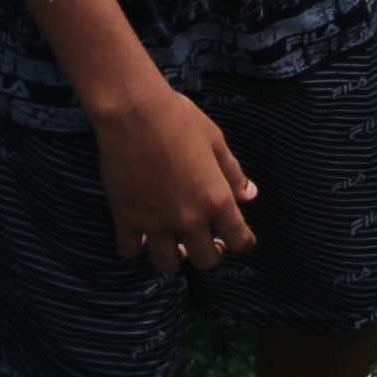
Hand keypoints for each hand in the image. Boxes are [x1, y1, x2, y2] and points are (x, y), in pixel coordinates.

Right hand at [93, 83, 259, 275]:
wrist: (133, 112)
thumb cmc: (180, 119)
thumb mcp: (216, 141)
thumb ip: (233, 173)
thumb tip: (250, 195)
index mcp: (216, 200)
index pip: (240, 240)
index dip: (243, 242)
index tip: (240, 239)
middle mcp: (188, 219)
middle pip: (205, 260)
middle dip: (210, 253)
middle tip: (206, 241)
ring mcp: (155, 222)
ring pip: (167, 265)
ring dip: (174, 257)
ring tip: (173, 243)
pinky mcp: (125, 218)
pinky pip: (130, 251)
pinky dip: (136, 248)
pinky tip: (140, 236)